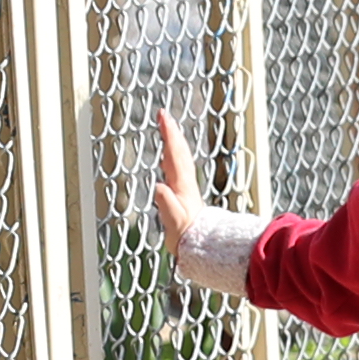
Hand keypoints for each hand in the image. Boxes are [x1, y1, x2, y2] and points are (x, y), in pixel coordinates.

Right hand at [148, 113, 203, 244]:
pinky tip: (168, 155)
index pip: (174, 154)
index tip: (163, 117)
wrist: (199, 245)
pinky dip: (173, 154)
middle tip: (163, 114)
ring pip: (180, 156)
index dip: (169, 134)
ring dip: (174, 140)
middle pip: (178, 151)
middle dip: (171, 131)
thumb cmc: (185, 234)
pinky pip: (178, 165)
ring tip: (168, 127)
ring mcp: (185, 185)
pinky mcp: (184, 191)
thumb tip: (159, 186)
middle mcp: (184, 182)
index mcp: (181, 185)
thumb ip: (167, 205)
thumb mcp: (174, 221)